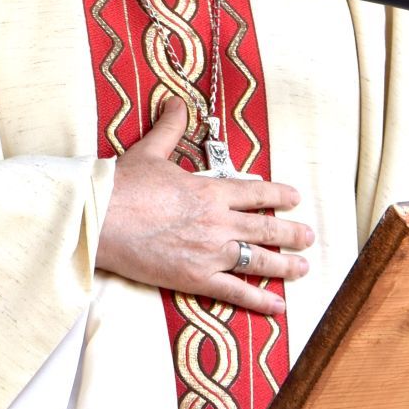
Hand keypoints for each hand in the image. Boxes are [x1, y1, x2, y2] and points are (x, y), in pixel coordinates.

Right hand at [96, 99, 313, 313]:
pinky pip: (236, 292)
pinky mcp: (195, 278)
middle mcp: (218, 222)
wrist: (99, 216)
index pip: (256, 192)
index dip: (279, 195)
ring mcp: (210, 252)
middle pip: (266, 228)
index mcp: (210, 191)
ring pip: (260, 260)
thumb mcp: (150, 150)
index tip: (294, 199)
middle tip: (308, 236)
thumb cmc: (123, 185)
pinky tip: (279, 306)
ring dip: (286, 265)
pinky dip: (261, 300)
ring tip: (304, 267)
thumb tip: (176, 101)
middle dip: (292, 233)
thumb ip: (170, 128)